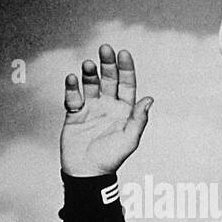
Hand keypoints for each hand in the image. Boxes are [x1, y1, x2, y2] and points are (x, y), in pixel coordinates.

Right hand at [61, 45, 152, 176]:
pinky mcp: (74, 113)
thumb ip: (138, 119)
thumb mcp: (130, 139)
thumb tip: (149, 99)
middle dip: (108, 64)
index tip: (124, 53)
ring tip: (89, 64)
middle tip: (105, 48)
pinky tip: (73, 78)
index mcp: (125, 111)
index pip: (127, 85)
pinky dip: (72, 87)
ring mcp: (91, 108)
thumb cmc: (111, 158)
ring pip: (90, 85)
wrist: (87, 172)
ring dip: (90, 73)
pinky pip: (73, 96)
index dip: (126, 69)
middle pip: (108, 80)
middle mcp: (109, 106)